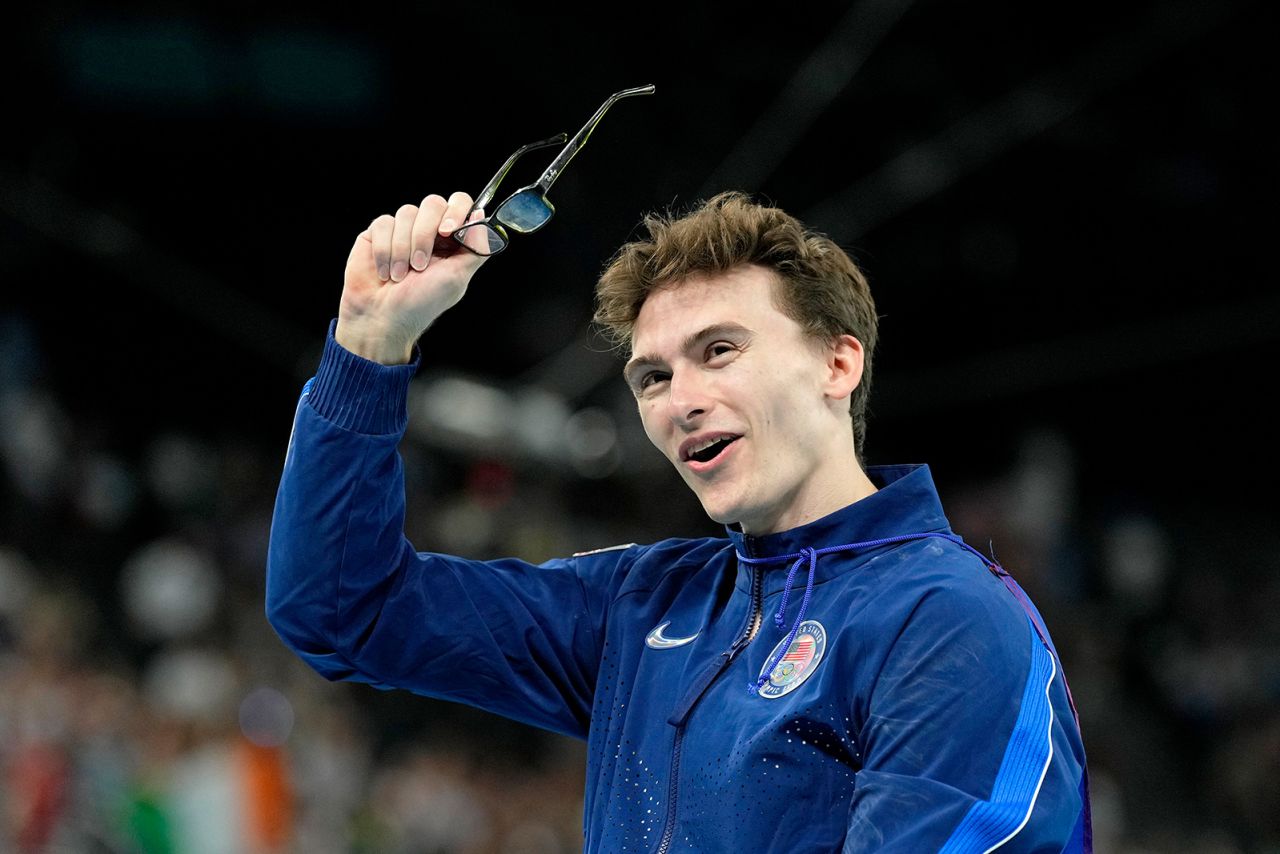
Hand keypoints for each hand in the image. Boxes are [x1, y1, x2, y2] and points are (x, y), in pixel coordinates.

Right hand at [336, 192, 489, 363]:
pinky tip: (385, 271)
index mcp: (452, 240)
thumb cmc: (420, 304)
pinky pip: (384, 223)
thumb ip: (476, 247)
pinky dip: (385, 250)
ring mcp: (403, 230)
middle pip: (433, 203)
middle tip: (420, 265)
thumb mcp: (458, 277)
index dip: (455, 211)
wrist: (382, 318)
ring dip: (403, 248)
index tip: (447, 231)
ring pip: (407, 213)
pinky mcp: (378, 233)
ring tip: (400, 275)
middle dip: (425, 235)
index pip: (460, 203)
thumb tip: (482, 217)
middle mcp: (429, 231)